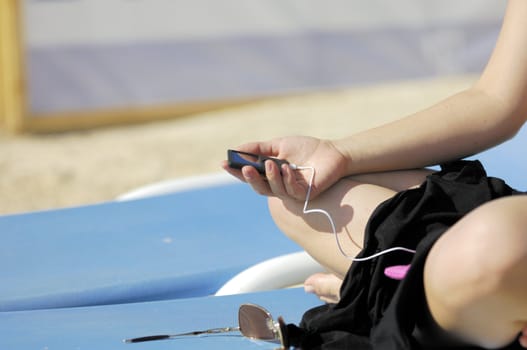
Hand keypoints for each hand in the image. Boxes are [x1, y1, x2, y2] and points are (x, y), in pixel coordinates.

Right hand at [222, 136, 348, 200]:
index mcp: (271, 173)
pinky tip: (288, 168)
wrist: (332, 152)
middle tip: (244, 168)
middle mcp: (279, 185)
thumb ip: (259, 148)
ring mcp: (291, 191)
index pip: (250, 175)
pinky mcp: (305, 195)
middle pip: (259, 187)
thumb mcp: (279, 144)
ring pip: (274, 190)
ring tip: (271, 163)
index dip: (236, 171)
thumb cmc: (306, 148)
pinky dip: (287, 179)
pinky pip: (292, 191)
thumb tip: (237, 149)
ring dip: (270, 177)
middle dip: (250, 178)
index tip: (223, 163)